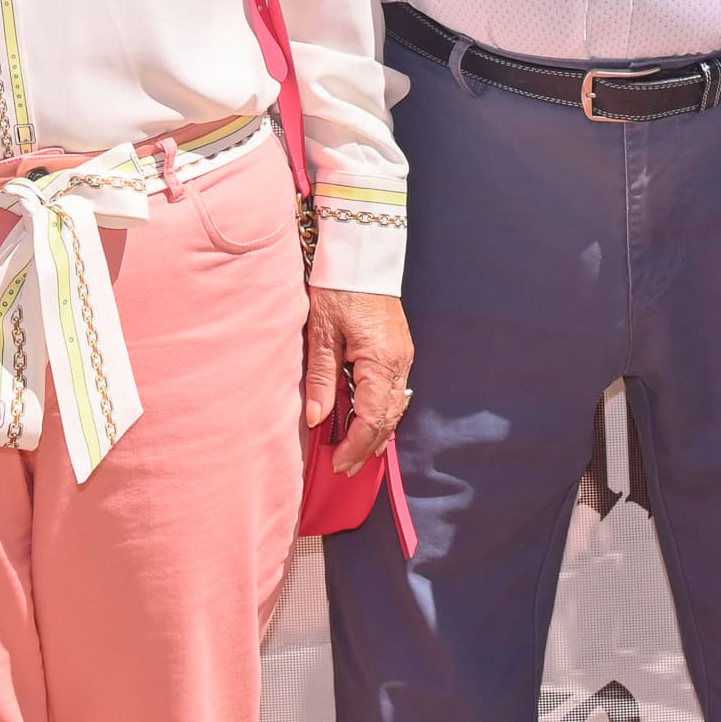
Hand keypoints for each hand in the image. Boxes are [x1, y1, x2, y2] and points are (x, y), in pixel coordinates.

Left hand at [305, 286, 413, 471]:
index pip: (371, 419)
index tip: (337, 464)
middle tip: (344, 469)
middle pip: (387, 419)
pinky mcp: (400, 349)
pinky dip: (382, 413)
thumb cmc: (338, 288)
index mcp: (380, 361)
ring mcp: (404, 356)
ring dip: (377, 433)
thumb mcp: (321, 333)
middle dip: (367, 448)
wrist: (362, 253)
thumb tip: (316, 419)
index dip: (355, 447)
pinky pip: (396, 392)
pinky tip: (369, 423)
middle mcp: (400, 362)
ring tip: (357, 455)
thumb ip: (320, 379)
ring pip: (395, 408)